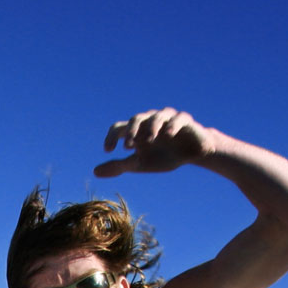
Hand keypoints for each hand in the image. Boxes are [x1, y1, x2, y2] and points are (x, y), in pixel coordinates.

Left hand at [93, 108, 212, 176]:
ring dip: (150, 127)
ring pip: (156, 116)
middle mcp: (149, 121)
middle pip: (136, 119)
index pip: (119, 128)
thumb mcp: (140, 164)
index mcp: (137, 130)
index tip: (108, 150)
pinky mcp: (184, 120)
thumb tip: (94, 171)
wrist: (192, 154)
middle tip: (127, 147)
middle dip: (131, 132)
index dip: (111, 137)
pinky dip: (172, 124)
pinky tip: (168, 134)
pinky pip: (177, 118)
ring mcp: (167, 118)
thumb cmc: (163, 157)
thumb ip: (119, 166)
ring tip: (148, 141)